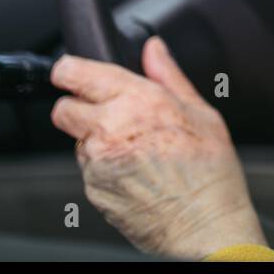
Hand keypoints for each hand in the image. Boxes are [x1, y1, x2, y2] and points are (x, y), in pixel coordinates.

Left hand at [50, 37, 265, 259]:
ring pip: (77, 140)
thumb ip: (169, 75)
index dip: (70, 71)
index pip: (75, 73)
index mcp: (138, 101)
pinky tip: (135, 172)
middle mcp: (110, 128)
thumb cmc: (210, 172)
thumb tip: (154, 49)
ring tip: (135, 151)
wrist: (204, 224)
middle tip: (110, 116)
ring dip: (95, 140)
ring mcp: (97, 162)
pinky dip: (104, 168)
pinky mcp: (92, 189)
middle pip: (64, 108)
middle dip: (80, 108)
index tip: (73, 74)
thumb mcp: (201, 112)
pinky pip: (88, 169)